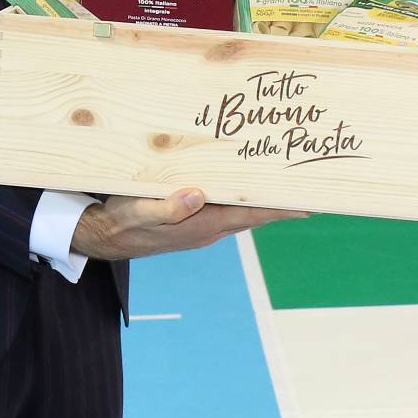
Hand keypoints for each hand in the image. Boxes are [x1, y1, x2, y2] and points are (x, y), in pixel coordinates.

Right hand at [70, 189, 305, 260]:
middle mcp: (209, 227)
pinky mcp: (196, 217)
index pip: (249, 215)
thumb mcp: (137, 211)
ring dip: (265, 197)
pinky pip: (229, 205)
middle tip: (311, 186)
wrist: (106, 235)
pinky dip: (245, 194)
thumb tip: (196, 196)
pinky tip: (251, 182)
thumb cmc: (122, 220)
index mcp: (201, 224)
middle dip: (281, 201)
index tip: (309, 205)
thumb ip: (165, 206)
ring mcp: (204, 224)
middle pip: (254, 212)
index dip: (280, 210)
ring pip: (243, 208)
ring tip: (291, 181)